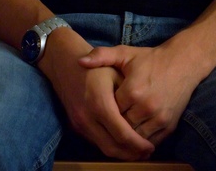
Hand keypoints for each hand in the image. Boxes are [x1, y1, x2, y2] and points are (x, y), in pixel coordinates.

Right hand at [39, 29, 154, 160]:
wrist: (65, 62)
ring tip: (137, 152)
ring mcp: (79, 123)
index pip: (121, 133)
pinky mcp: (75, 126)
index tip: (151, 148)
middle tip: (147, 154)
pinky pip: (95, 142)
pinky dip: (109, 146)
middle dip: (131, 154)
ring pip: (102, 148)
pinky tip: (121, 144)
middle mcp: (87, 117)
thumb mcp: (115, 72)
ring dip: (120, 153)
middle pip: (112, 147)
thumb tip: (145, 116)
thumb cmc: (95, 65)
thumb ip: (128, 95)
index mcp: (100, 103)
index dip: (137, 144)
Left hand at [78, 43, 197, 145]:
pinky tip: (136, 134)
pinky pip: (152, 142)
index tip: (104, 107)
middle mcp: (146, 106)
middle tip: (110, 122)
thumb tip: (80, 62)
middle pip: (122, 127)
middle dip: (116, 125)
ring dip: (129, 135)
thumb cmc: (151, 58)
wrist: (182, 62)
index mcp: (132, 90)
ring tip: (121, 129)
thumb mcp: (125, 54)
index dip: (106, 110)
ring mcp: (159, 117)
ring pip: (136, 137)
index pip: (111, 112)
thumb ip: (101, 56)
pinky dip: (143, 141)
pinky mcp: (169, 125)